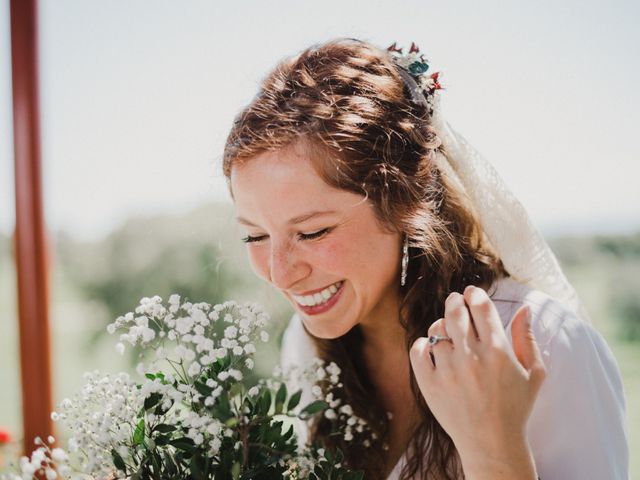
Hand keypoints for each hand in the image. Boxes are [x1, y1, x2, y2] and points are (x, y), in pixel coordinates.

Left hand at [409, 285, 545, 475]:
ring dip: (441, 325)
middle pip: (455, 311)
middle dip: (455, 301)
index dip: (474, 293)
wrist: (492, 444)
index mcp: (498, 350)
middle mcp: (471, 357)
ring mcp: (448, 370)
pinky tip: (433, 349)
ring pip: (436, 329)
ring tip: (448, 332)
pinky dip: (423, 344)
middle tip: (456, 301)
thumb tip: (524, 307)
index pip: (480, 306)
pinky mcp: (430, 384)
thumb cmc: (516, 407)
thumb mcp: (534, 373)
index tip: (471, 293)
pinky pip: (418, 350)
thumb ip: (527, 338)